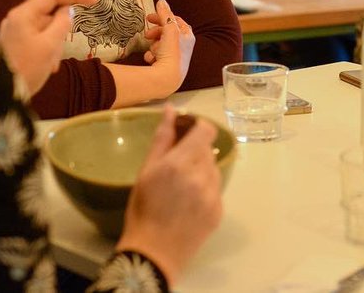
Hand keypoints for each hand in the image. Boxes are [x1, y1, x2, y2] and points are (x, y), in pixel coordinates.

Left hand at [0, 0, 95, 96]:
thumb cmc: (27, 68)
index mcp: (23, 14)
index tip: (94, 2)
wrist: (1, 94)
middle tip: (61, 50)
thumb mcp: (50, 45)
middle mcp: (17, 19)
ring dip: (54, 44)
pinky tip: (47, 66)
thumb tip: (67, 10)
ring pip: (45, 29)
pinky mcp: (15, 43)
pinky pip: (38, 39)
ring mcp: (15, 31)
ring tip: (51, 64)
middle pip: (49, 14)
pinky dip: (47, 49)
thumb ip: (62, 23)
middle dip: (61, 31)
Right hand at [116, 106, 222, 283]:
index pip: (206, 130)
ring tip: (181, 187)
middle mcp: (201, 176)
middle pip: (208, 149)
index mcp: (179, 163)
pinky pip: (216, 188)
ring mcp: (213, 194)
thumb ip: (162, 138)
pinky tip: (188, 202)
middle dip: (194, 151)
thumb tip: (171, 110)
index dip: (198, 127)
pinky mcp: (219, 210)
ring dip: (201, 170)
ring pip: (213, 168)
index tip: (186, 132)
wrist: (154, 253)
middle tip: (176, 166)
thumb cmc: (143, 209)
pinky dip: (205, 188)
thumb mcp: (146, 171)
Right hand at [141, 0, 195, 93]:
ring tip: (153, 50)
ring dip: (154, 46)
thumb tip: (162, 1)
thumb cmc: (172, 53)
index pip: (176, 21)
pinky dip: (152, 56)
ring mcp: (175, 57)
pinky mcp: (166, 66)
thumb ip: (165, 14)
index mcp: (188, 36)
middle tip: (147, 34)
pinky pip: (156, 56)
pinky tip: (151, 59)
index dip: (164, 17)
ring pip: (160, 45)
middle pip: (167, 33)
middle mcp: (183, 47)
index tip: (151, 16)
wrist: (167, 78)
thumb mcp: (169, 29)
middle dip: (156, 33)